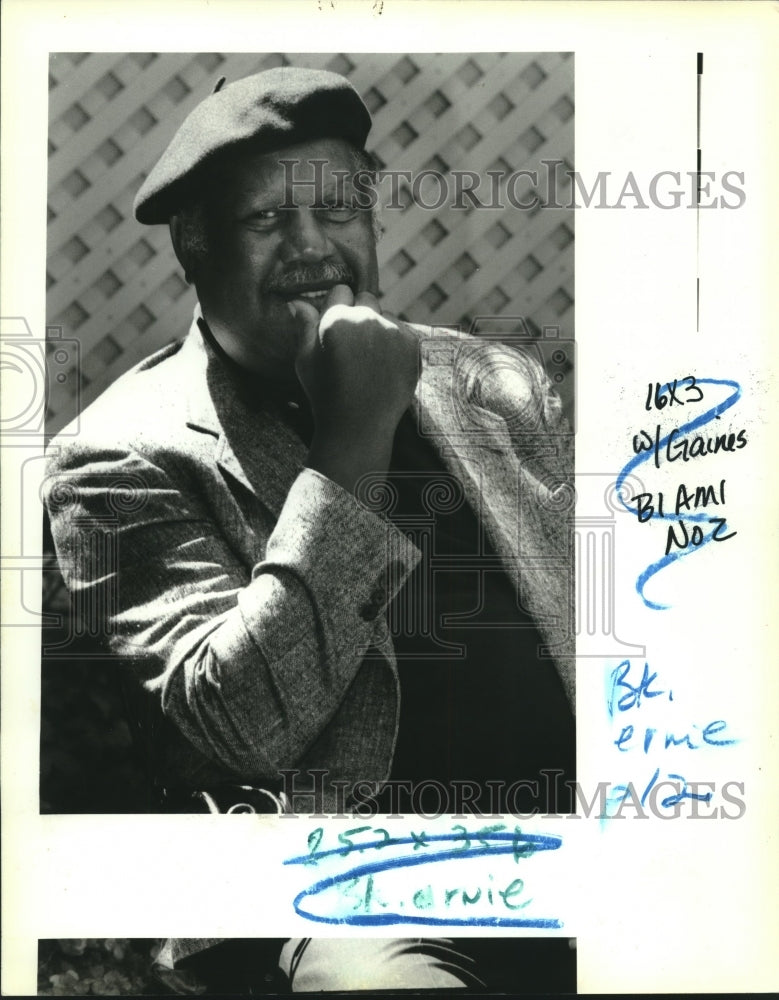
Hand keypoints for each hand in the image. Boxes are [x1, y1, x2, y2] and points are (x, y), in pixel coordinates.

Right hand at [289, 285, 419, 492]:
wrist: (359, 427)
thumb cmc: (325, 394)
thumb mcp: (305, 360)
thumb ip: (304, 327)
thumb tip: (298, 301)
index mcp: (337, 318)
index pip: (341, 290)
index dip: (337, 307)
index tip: (337, 328)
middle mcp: (367, 318)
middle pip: (367, 299)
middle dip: (360, 313)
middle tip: (354, 345)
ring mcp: (393, 331)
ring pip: (386, 316)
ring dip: (379, 329)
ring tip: (370, 362)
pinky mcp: (412, 345)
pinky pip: (403, 333)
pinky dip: (396, 344)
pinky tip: (384, 367)